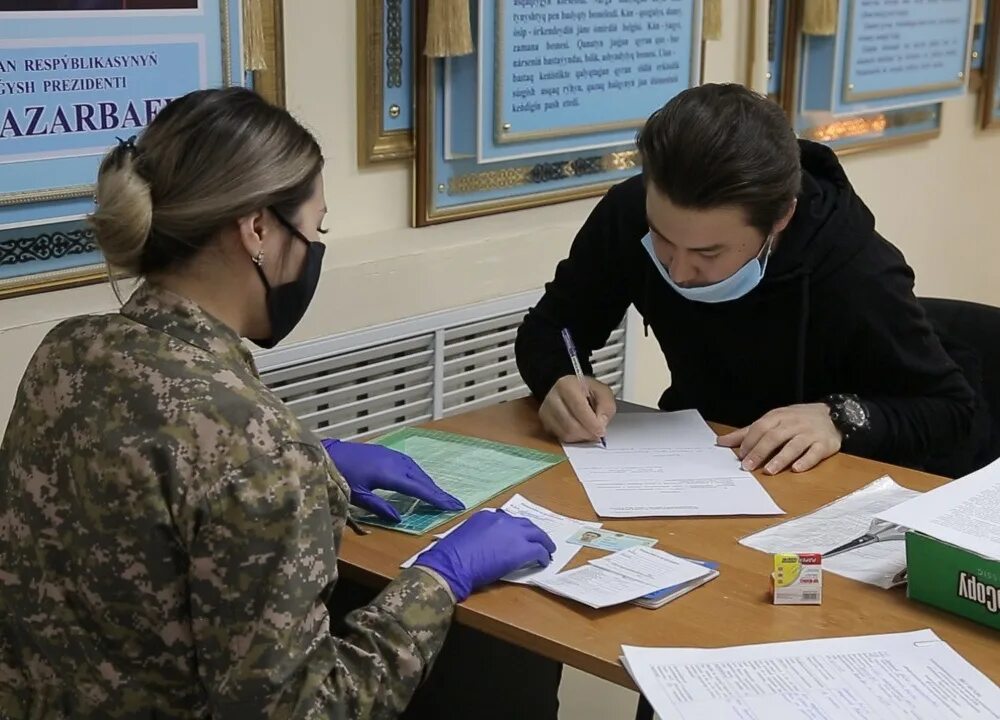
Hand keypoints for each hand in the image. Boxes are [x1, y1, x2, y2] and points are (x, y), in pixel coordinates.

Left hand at [322, 439, 463, 521]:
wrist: (328, 452)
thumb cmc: (341, 475)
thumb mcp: (357, 496)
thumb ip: (379, 507)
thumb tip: (400, 519)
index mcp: (389, 474)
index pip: (419, 489)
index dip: (437, 499)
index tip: (454, 506)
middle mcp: (395, 462)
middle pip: (422, 479)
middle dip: (438, 492)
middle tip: (453, 503)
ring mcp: (392, 455)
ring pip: (417, 470)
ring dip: (429, 483)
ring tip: (438, 496)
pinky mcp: (387, 452)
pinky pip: (410, 464)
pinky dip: (419, 475)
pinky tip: (419, 481)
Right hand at [414, 510, 556, 601]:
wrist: (452, 564)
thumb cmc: (451, 555)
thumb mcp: (466, 535)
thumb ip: (480, 534)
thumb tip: (488, 544)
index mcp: (487, 515)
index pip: (508, 520)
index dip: (515, 529)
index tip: (517, 536)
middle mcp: (503, 519)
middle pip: (526, 524)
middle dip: (534, 532)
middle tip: (539, 540)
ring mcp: (514, 533)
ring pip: (537, 534)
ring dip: (544, 541)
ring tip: (548, 549)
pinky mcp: (522, 549)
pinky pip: (539, 551)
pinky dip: (543, 556)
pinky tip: (543, 562)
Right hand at [539, 375, 616, 442]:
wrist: (570, 391)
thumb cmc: (587, 391)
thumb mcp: (603, 391)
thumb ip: (606, 405)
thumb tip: (601, 423)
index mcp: (566, 385)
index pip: (578, 408)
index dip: (592, 423)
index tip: (601, 430)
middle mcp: (552, 397)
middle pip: (570, 424)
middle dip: (587, 433)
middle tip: (597, 434)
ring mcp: (546, 411)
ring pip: (565, 433)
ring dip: (581, 437)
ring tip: (589, 431)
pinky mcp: (545, 423)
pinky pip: (560, 437)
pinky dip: (573, 438)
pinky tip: (580, 431)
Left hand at [717, 404, 841, 474]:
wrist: (833, 416)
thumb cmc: (797, 420)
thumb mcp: (772, 421)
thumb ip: (747, 432)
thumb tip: (721, 442)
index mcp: (778, 416)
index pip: (760, 427)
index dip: (749, 442)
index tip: (740, 456)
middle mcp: (793, 424)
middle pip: (774, 437)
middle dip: (760, 452)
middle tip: (748, 466)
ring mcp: (809, 434)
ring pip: (794, 445)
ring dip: (780, 458)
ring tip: (769, 471)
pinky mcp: (824, 444)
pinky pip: (815, 453)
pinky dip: (805, 461)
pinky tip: (796, 469)